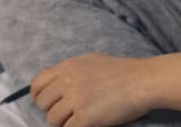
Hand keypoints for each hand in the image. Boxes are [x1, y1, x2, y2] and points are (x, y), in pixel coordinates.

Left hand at [31, 53, 153, 126]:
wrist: (142, 81)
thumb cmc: (122, 71)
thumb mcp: (91, 61)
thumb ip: (71, 70)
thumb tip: (55, 78)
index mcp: (67, 67)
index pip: (37, 83)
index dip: (38, 96)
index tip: (45, 104)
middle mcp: (67, 81)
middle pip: (42, 103)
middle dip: (51, 110)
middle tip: (65, 114)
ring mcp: (76, 99)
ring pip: (52, 119)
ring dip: (62, 123)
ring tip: (77, 120)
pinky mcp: (86, 117)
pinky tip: (86, 125)